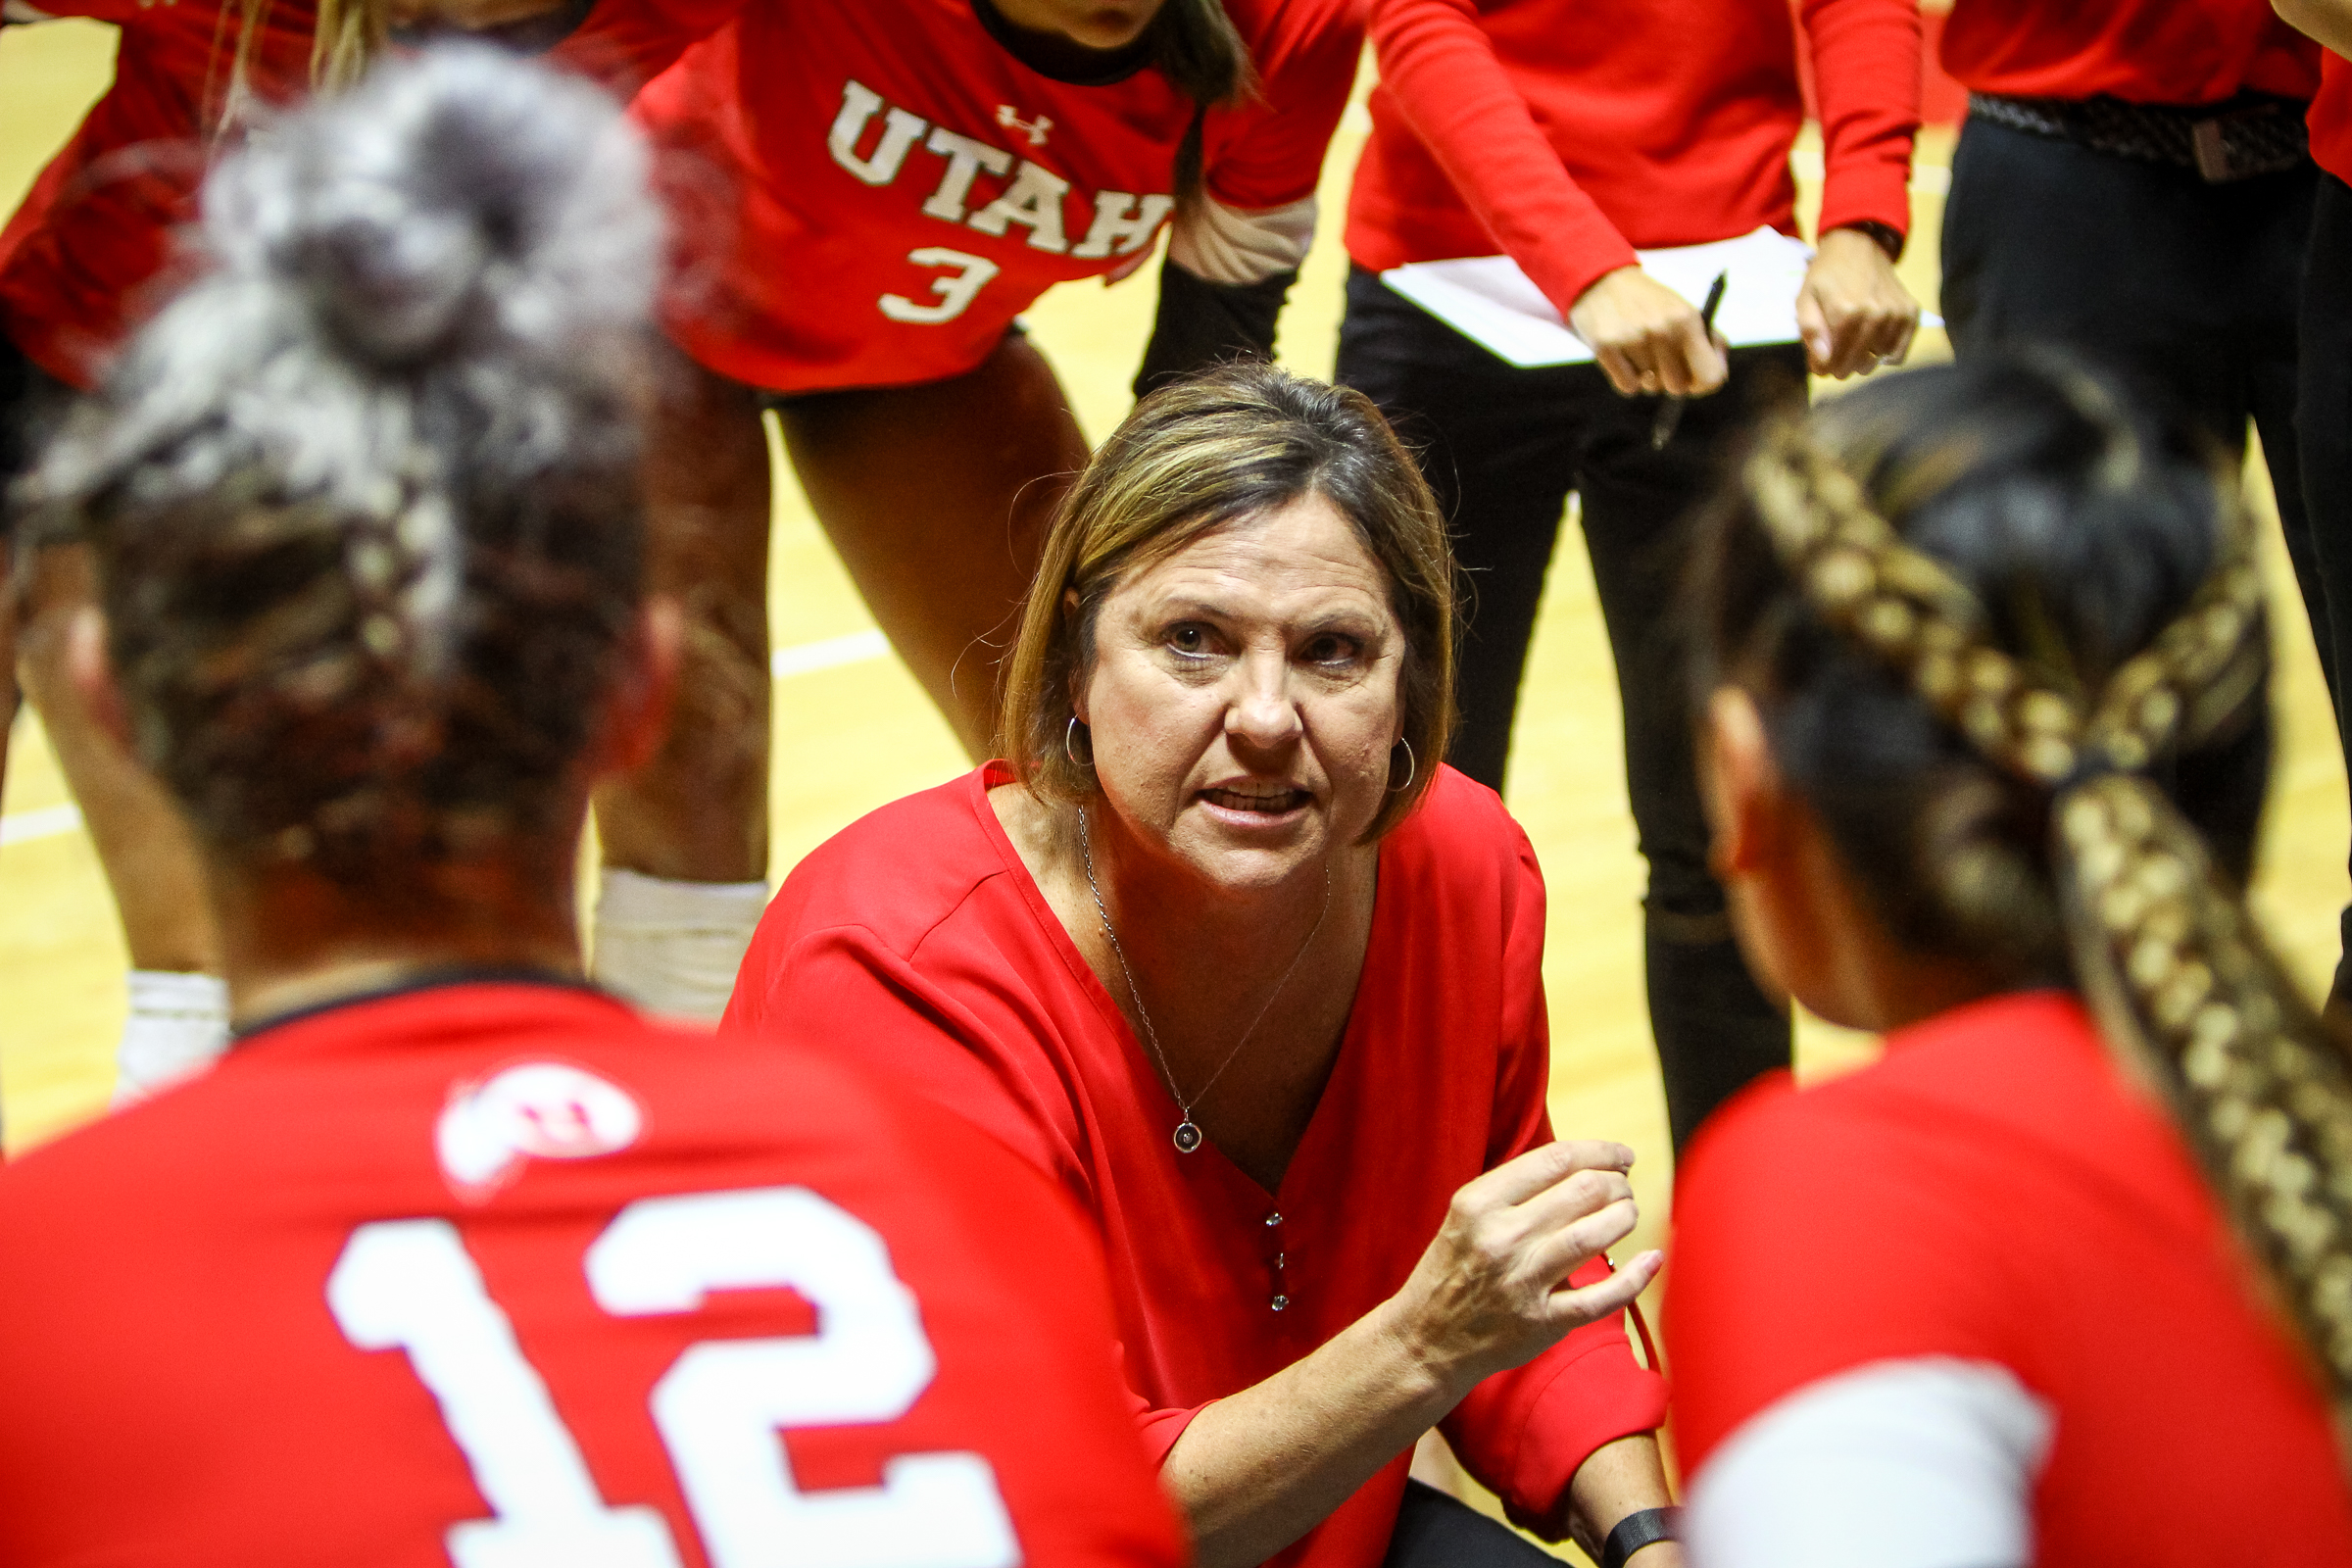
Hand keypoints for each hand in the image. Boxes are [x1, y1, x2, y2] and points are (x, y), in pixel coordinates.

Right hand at [1387, 1140, 1659, 1396]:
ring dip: (1625, 1216)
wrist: (1427, 1338)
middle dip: (1617, 1184)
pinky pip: (1602, 1297)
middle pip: (1583, 1190)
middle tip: (1623, 1189)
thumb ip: (1516, 1190)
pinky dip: (1636, 1276)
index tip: (1622, 1156)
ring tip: (1628, 1213)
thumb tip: (1585, 1165)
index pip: (1557, 1159)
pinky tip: (1651, 1259)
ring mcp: (1522, 1281)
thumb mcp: (1469, 1215)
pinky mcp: (1542, 1321)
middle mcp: (1501, 1237)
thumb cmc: (1455, 1269)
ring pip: (1595, 1234)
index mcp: (1479, 1202)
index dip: (1601, 1152)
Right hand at [1568, 268, 1728, 398]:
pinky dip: (1625, 378)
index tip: (1693, 382)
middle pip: (1677, 387)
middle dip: (1669, 379)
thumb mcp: (1684, 311)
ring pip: (1650, 387)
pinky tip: (1623, 356)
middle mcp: (1663, 330)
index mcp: (1688, 320)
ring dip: (1644, 375)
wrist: (1604, 280)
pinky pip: (1627, 387)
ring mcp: (1633, 339)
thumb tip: (1717, 377)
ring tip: (1637, 350)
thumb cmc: (1650, 302)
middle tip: (1659, 360)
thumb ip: (1708, 341)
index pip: (1711, 376)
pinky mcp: (1606, 347)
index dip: (1703, 386)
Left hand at [1795, 227, 1919, 378]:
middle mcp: (1875, 314)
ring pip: (1876, 361)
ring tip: (1853, 346)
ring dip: (1863, 361)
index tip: (1819, 364)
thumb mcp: (1805, 299)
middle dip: (1841, 366)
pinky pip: (1899, 353)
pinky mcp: (1911, 313)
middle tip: (1835, 357)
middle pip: (1856, 364)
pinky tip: (1873, 346)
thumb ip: (1811, 331)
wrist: (1858, 247)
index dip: (1823, 367)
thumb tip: (1824, 361)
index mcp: (1845, 312)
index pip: (1833, 361)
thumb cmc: (1827, 275)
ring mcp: (1896, 314)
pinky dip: (1885, 356)